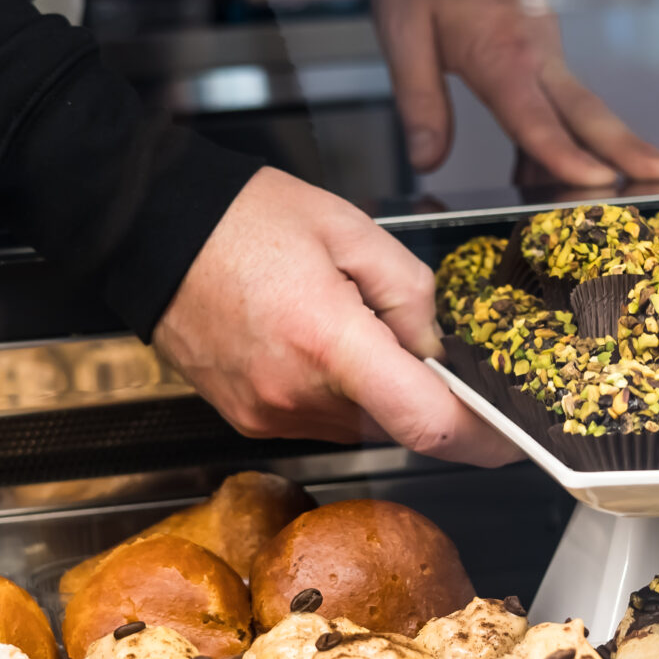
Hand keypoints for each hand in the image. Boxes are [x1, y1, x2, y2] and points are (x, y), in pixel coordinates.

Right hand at [153, 168, 520, 465]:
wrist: (150, 231)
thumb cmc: (240, 219)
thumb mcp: (350, 229)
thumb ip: (411, 292)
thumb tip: (436, 346)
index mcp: (328, 340)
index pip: (428, 423)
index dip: (482, 439)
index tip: (508, 436)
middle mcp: (295, 393)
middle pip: (397, 421)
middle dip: (420, 387)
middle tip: (402, 328)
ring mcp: (269, 414)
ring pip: (360, 422)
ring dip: (374, 386)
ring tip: (339, 317)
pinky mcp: (250, 420)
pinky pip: (320, 418)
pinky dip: (335, 388)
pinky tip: (310, 335)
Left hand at [372, 0, 658, 186]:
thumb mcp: (401, 31)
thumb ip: (418, 100)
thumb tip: (428, 159)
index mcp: (500, 50)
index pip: (535, 117)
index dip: (565, 156)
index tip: (597, 184)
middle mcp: (536, 51)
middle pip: (587, 112)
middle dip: (630, 149)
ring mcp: (546, 47)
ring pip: (582, 108)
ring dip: (613, 148)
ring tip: (645, 186)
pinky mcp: (543, 47)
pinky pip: (561, 99)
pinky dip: (569, 136)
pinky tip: (564, 173)